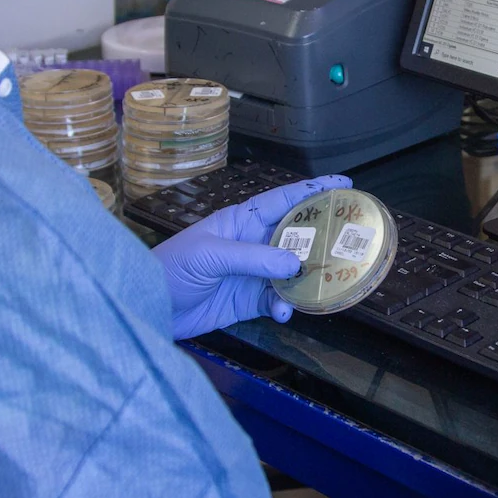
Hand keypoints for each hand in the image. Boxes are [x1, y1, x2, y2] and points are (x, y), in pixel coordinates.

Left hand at [151, 175, 352, 338]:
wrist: (148, 306)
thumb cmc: (171, 267)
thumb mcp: (209, 255)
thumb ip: (252, 257)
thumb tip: (294, 263)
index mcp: (242, 221)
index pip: (283, 201)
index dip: (313, 191)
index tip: (343, 186)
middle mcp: (253, 244)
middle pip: (296, 237)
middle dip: (321, 239)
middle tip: (349, 243)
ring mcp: (253, 274)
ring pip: (292, 272)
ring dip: (306, 280)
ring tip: (321, 286)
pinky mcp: (249, 302)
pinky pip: (278, 301)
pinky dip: (286, 306)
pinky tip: (284, 311)